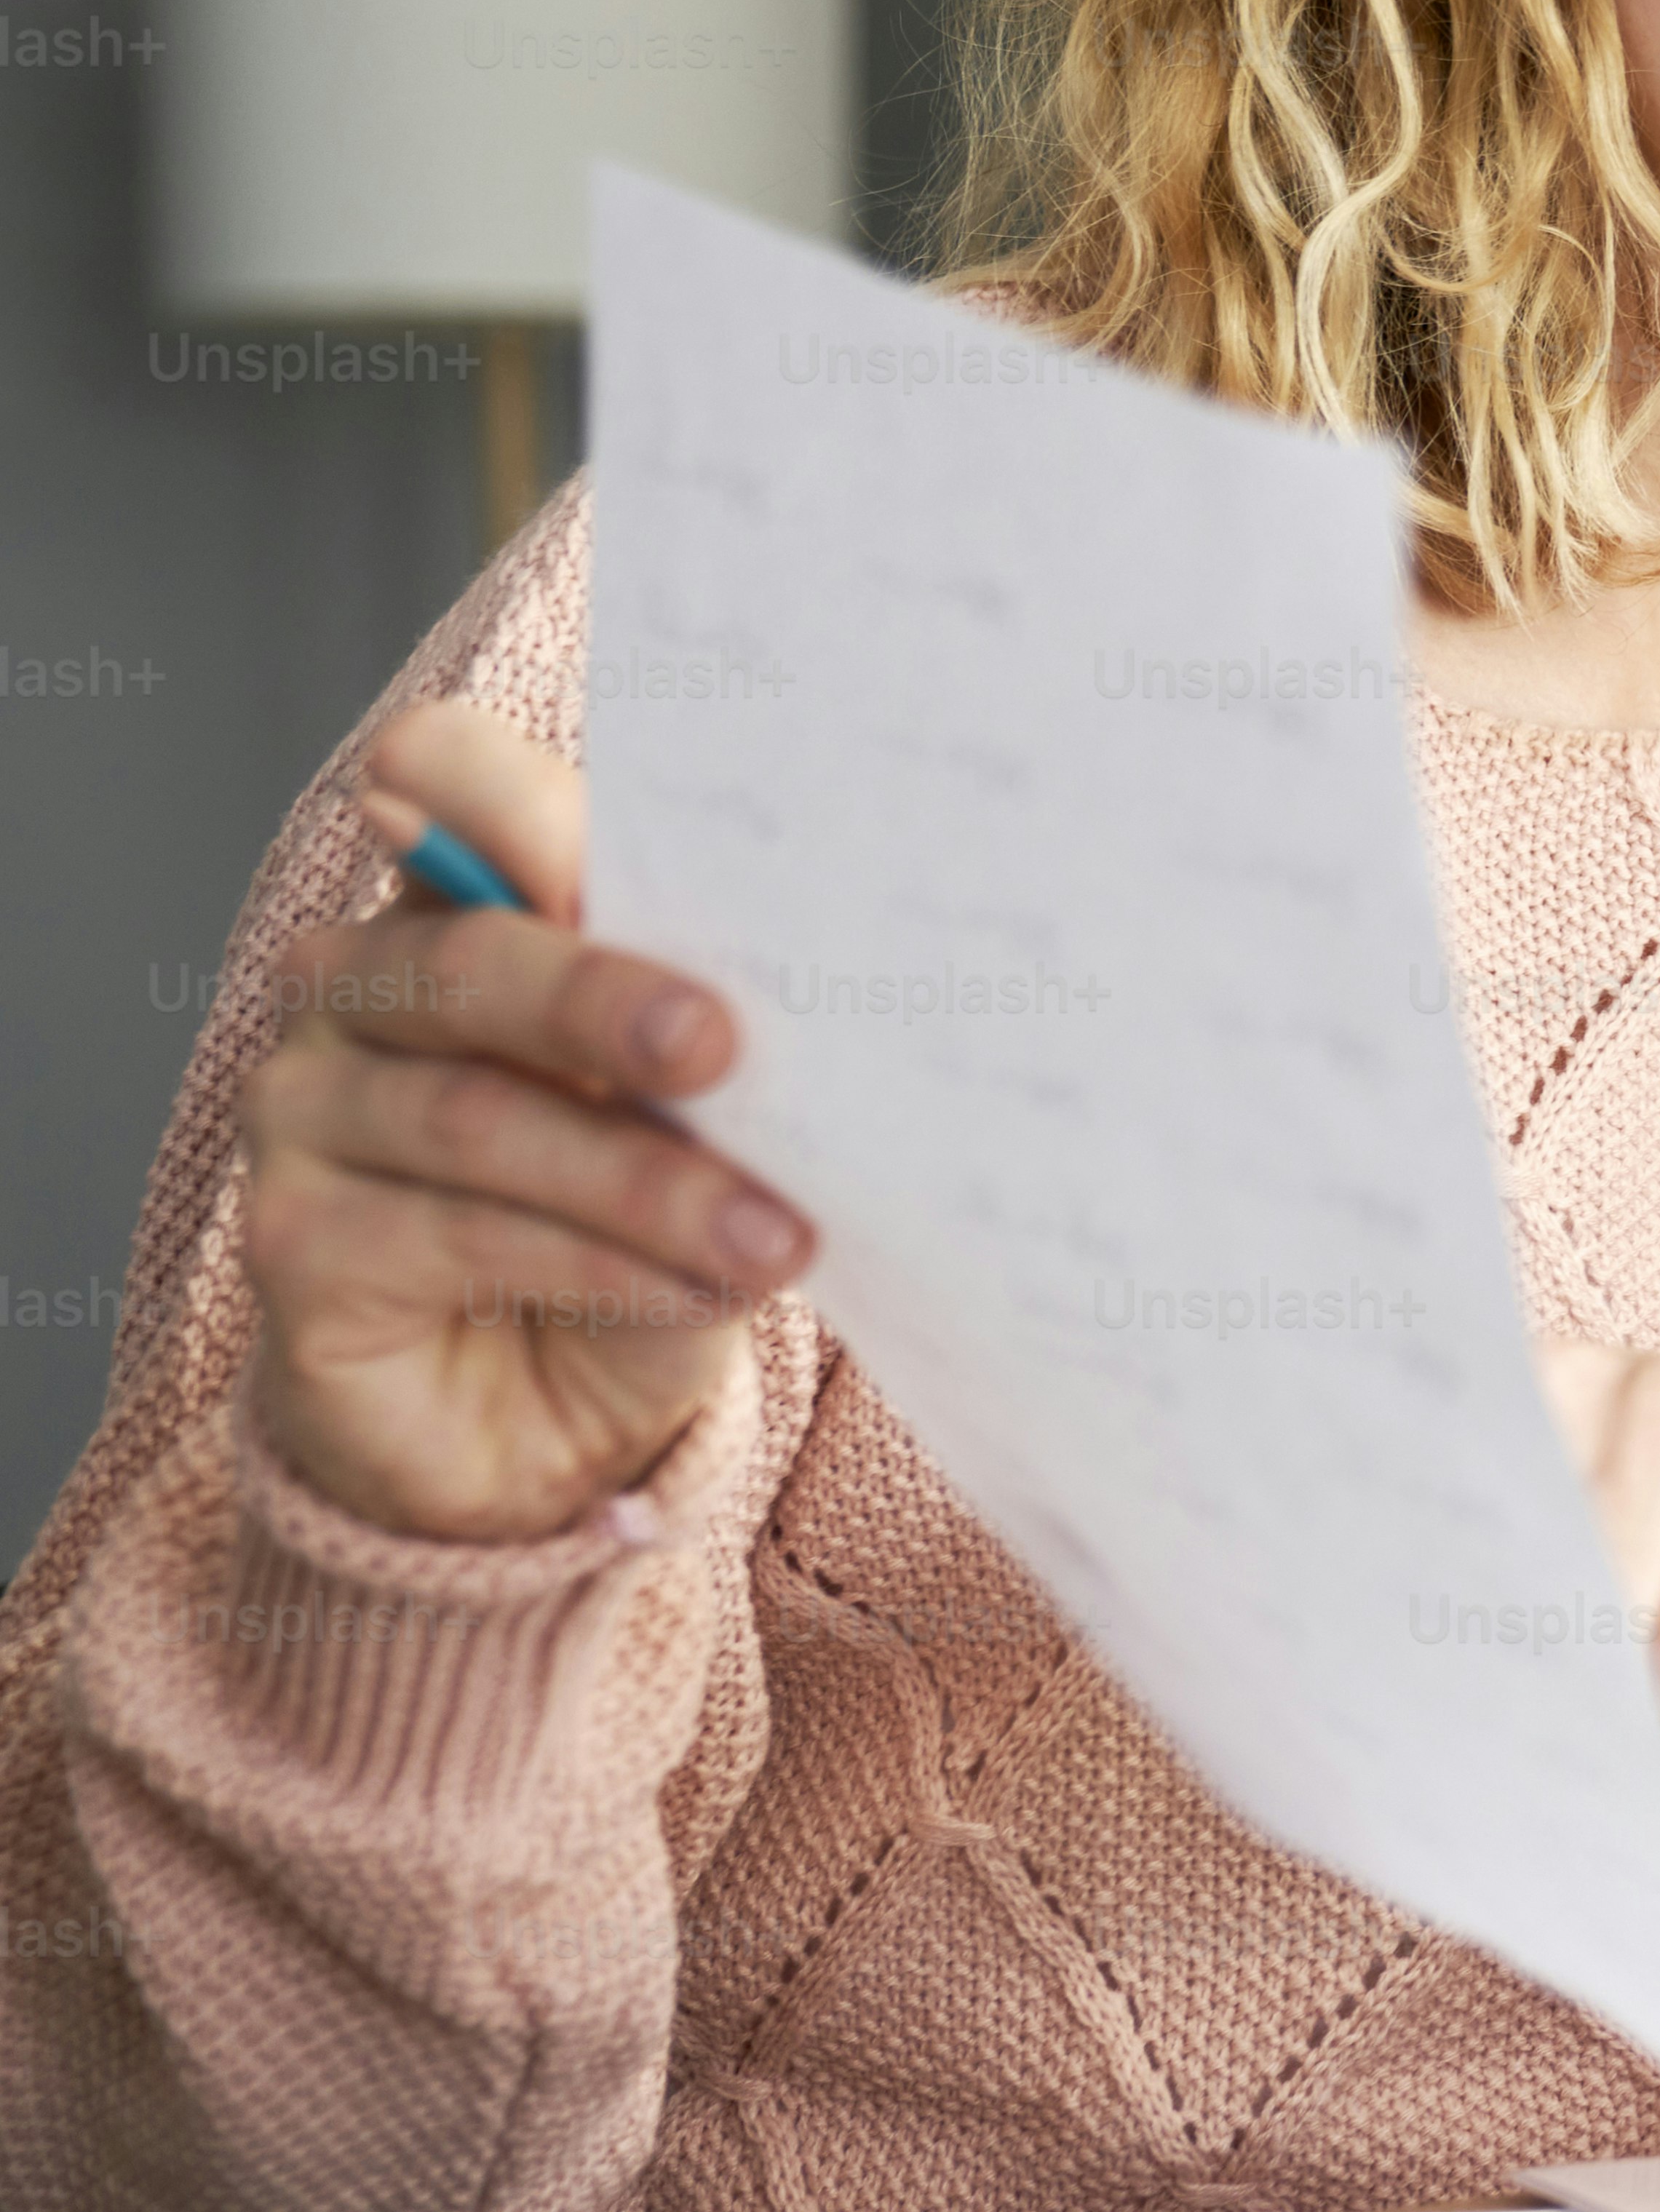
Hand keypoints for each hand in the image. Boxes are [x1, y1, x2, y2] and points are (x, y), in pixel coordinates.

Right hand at [235, 701, 819, 1544]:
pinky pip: (458, 1236)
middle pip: (468, 962)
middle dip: (603, 1000)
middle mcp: (359, 990)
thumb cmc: (627, 1236)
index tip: (582, 828)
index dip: (501, 792)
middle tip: (721, 1048)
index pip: (451, 791)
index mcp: (466, 911)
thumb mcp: (698, 1137)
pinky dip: (599, 1266)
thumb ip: (715, 1064)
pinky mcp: (289, 1239)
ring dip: (645, 1184)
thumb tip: (817, 1046)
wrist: (535, 1420)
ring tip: (774, 1239)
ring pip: (479, 1120)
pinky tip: (695, 1291)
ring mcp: (306, 1110)